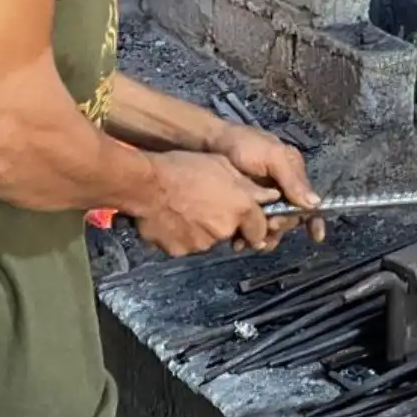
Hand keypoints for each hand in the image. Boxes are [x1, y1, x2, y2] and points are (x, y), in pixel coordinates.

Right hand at [131, 150, 278, 257]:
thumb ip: (249, 186)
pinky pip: (185, 245)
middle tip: (206, 206)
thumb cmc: (183, 168)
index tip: (249, 225)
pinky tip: (172, 219)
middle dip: (224, 224)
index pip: (260, 229)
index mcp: (240, 208)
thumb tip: (271, 196)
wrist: (146, 184)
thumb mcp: (223, 166)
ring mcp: (201, 243)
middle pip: (231, 233)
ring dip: (202, 230)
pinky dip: (182, 236)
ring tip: (186, 209)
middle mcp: (224, 229)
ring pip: (208, 240)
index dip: (255, 226)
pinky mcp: (179, 251)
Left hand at [216, 123, 325, 245]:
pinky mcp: (244, 207)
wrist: (209, 142)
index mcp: (293, 175)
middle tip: (269, 225)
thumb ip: (292, 180)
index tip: (316, 237)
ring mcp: (262, 199)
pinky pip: (250, 227)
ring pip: (269, 226)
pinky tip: (238, 242)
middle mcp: (281, 189)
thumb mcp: (271, 156)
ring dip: (262, 236)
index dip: (314, 220)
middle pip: (289, 217)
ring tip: (250, 241)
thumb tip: (316, 203)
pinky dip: (246, 236)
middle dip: (280, 225)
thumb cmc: (244, 144)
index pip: (308, 202)